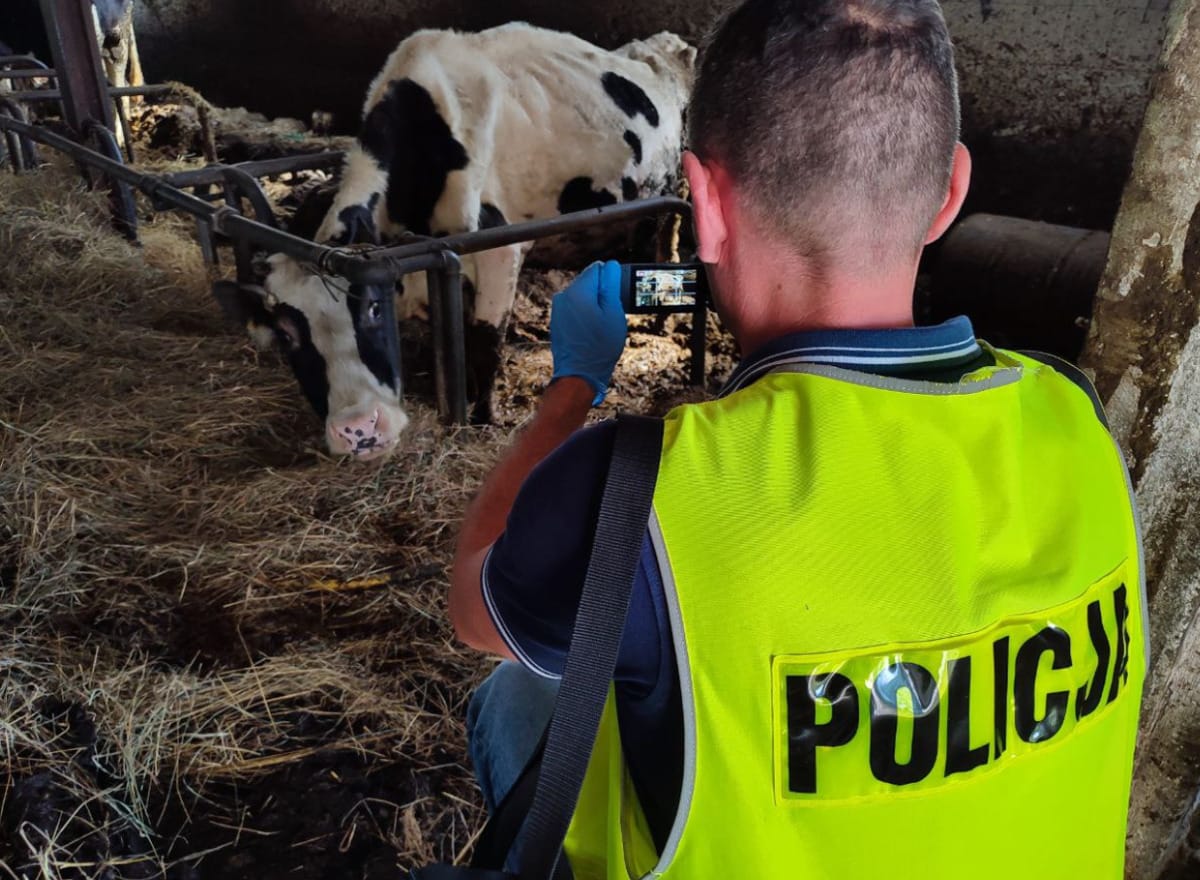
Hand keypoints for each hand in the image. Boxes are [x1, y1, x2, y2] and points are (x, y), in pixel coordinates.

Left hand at [550, 260, 625, 404]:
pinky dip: (585, 313)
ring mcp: (558, 309)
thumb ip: (611, 285)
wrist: (578, 375)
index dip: (612, 280)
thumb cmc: (599, 347)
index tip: (618, 297)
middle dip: (602, 292)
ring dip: (594, 304)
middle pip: (589, 281)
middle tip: (612, 314)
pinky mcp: (557, 320)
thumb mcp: (613, 313)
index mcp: (577, 291)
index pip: (598, 269)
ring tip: (602, 325)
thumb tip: (612, 266)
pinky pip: (575, 308)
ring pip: (582, 295)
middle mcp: (563, 296)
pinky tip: (592, 330)